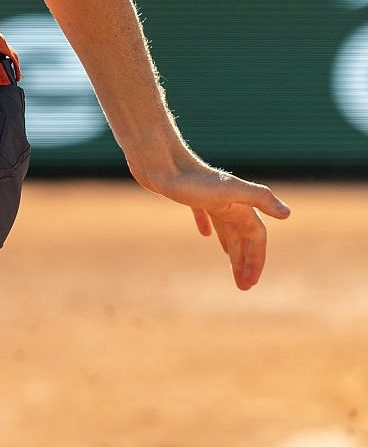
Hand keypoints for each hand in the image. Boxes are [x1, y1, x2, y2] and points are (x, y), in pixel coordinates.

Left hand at [135, 160, 290, 289]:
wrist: (159, 160)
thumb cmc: (192, 178)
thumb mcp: (228, 190)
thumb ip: (259, 198)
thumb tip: (287, 214)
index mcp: (241, 206)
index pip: (256, 238)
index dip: (255, 260)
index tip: (249, 283)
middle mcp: (230, 202)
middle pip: (243, 236)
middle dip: (245, 261)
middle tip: (242, 285)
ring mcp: (210, 199)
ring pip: (226, 228)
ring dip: (231, 248)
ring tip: (231, 266)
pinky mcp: (189, 196)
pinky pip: (204, 214)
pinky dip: (207, 225)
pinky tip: (204, 234)